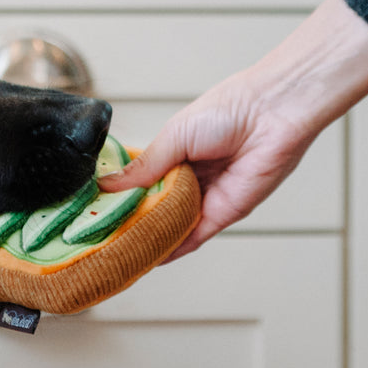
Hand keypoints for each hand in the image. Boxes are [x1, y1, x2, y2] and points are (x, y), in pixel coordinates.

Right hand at [101, 0, 367, 259]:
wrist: (273, 114)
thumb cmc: (230, 110)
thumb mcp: (173, 136)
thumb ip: (144, 166)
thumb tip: (108, 185)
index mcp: (176, 154)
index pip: (141, 183)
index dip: (120, 198)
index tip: (94, 212)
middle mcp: (190, 178)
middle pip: (154, 209)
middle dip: (130, 224)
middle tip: (99, 239)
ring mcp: (206, 198)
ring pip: (171, 227)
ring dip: (148, 240)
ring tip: (116, 253)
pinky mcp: (225, 214)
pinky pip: (194, 237)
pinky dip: (173, 249)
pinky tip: (149, 258)